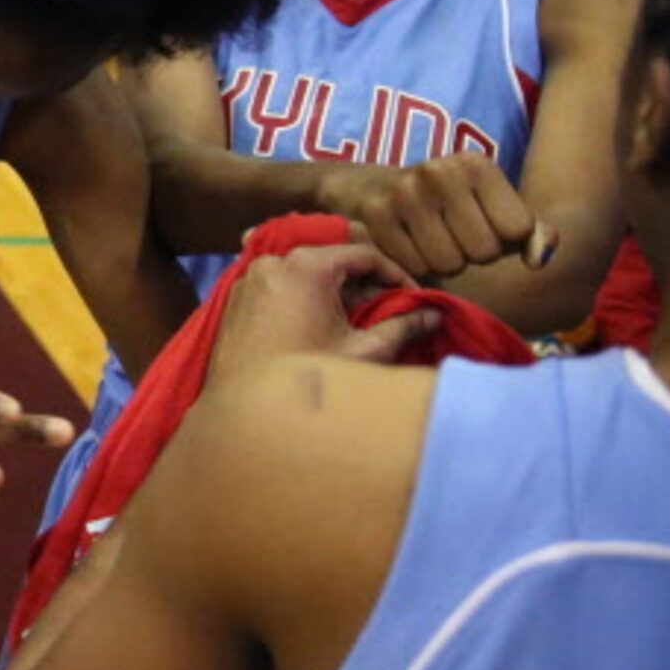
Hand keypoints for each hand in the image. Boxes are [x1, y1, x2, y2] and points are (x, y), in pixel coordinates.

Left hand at [215, 228, 431, 374]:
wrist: (245, 415)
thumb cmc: (307, 380)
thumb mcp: (364, 352)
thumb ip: (403, 326)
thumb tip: (434, 315)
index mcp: (305, 266)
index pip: (363, 254)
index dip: (395, 274)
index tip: (413, 296)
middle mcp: (272, 263)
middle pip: (332, 262)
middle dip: (363, 286)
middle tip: (387, 313)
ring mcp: (248, 280)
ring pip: (304, 275)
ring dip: (334, 294)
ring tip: (356, 325)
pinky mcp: (235, 300)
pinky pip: (278, 288)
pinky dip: (303, 300)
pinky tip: (320, 328)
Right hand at [314, 154, 547, 283]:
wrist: (367, 188)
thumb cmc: (444, 206)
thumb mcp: (492, 209)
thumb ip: (532, 233)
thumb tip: (540, 260)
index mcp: (477, 164)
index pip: (517, 229)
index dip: (501, 239)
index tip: (480, 226)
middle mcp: (442, 170)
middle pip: (484, 250)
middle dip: (470, 255)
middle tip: (450, 238)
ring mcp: (405, 190)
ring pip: (449, 263)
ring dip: (441, 265)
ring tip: (428, 243)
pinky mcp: (376, 212)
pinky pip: (414, 266)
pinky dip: (413, 267)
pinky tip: (405, 247)